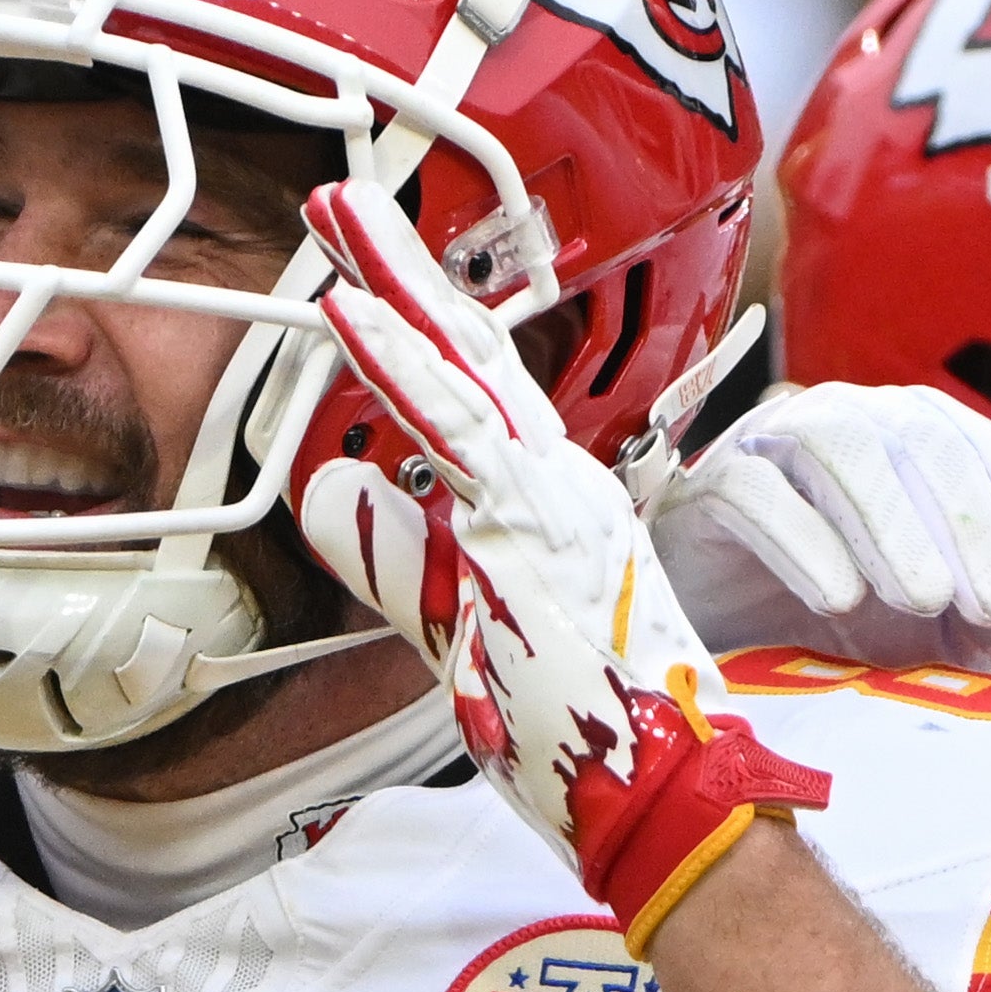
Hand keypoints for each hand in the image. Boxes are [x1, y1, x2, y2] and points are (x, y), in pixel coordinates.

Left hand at [293, 176, 832, 942]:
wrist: (665, 791)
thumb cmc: (582, 727)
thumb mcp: (461, 625)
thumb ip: (392, 556)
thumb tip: (325, 491)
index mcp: (549, 499)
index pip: (476, 391)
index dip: (419, 323)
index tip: (364, 271)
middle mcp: (556, 481)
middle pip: (472, 351)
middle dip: (403, 270)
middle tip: (342, 200)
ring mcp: (547, 498)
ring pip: (460, 369)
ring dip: (392, 289)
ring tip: (336, 220)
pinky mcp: (529, 525)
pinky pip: (453, 430)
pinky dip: (397, 364)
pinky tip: (347, 314)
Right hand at [651, 383, 990, 670]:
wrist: (715, 632)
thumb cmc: (833, 616)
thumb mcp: (931, 629)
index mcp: (917, 441)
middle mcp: (854, 420)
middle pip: (926, 441)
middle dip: (974, 527)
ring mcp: (776, 443)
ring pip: (844, 447)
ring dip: (895, 525)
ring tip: (926, 600)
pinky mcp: (710, 485)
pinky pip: (756, 491)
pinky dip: (802, 540)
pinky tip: (837, 598)